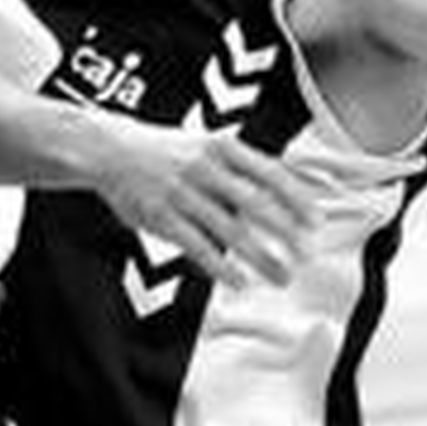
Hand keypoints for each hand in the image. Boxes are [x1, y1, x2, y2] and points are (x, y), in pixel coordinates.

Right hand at [94, 121, 314, 284]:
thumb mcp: (208, 145)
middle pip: (255, 203)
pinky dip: (221, 266)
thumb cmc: (166, 151)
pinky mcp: (162, 217)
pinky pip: (198, 246)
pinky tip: (239, 280)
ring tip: (281, 275)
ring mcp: (182, 193)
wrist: (111, 150)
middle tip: (306, 255)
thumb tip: (293, 182)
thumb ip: (246, 166)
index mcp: (222, 148)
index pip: (270, 173)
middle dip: (286, 232)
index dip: (297, 199)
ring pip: (230, 230)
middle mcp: (205, 168)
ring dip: (261, 256)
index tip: (315, 222)